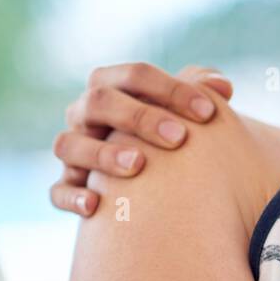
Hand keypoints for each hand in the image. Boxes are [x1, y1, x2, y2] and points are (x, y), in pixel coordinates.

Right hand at [49, 63, 233, 216]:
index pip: (135, 75)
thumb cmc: (171, 131)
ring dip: (103, 154)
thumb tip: (222, 87)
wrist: (147, 174)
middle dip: (139, 117)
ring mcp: (73, 148)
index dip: (171, 89)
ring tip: (138, 165)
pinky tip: (96, 205)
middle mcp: (86, 113)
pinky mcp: (66, 184)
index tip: (208, 112)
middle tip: (179, 138)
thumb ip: (203, 90)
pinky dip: (72, 197)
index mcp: (114, 86)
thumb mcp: (184, 107)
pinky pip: (57, 190)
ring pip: (70, 144)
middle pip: (100, 101)